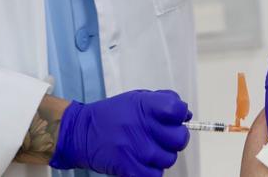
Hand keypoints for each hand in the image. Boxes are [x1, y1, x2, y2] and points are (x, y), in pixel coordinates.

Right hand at [49, 89, 191, 176]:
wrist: (82, 133)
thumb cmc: (112, 115)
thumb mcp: (136, 98)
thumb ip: (162, 101)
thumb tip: (186, 114)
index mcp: (145, 106)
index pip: (177, 110)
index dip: (180, 115)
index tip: (174, 118)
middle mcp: (141, 127)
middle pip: (179, 139)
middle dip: (174, 139)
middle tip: (162, 137)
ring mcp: (135, 149)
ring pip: (168, 159)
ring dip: (161, 156)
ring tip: (146, 149)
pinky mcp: (128, 168)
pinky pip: (154, 175)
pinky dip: (150, 171)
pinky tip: (141, 162)